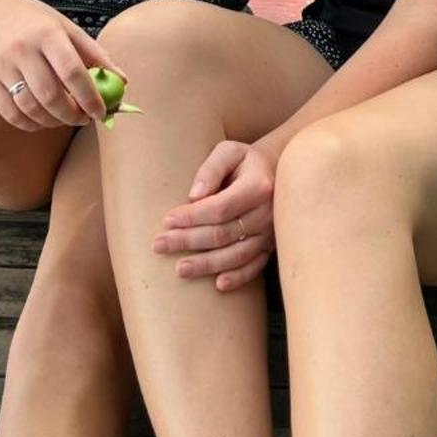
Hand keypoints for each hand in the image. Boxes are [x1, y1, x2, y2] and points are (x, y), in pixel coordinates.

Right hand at [0, 0, 115, 132]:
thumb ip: (94, 53)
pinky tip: (42, 120)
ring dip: (52, 121)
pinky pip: (10, 112)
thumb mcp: (65, 26)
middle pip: (51, 95)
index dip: (90, 97)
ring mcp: (2, 66)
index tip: (101, 112)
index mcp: (47, 34)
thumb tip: (121, 81)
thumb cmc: (33, 19)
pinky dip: (29, 123)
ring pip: (30, 107)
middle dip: (72, 115)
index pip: (73, 72)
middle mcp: (23, 50)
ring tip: (64, 118)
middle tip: (84, 119)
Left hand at [154, 139, 276, 291]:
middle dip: (188, 241)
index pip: (220, 207)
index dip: (192, 217)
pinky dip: (238, 277)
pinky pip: (255, 266)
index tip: (166, 221)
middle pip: (224, 234)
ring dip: (207, 265)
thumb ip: (211, 169)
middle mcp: (266, 213)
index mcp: (257, 186)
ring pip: (237, 255)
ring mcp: (270, 233)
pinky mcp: (270, 246)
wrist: (278, 171)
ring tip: (179, 269)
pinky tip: (218, 285)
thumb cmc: (244, 160)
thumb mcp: (229, 151)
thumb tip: (193, 196)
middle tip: (158, 246)